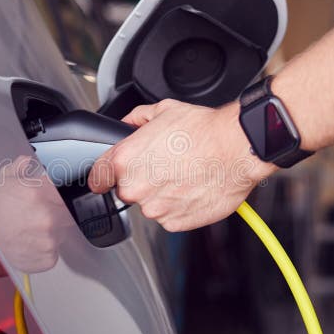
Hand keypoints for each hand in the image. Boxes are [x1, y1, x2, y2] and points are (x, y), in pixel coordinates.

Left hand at [88, 99, 275, 230]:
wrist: (236, 150)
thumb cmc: (204, 131)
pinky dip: (178, 206)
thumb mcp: (163, 111)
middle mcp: (136, 187)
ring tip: (183, 175)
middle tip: (164, 166)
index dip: (103, 176)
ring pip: (149, 204)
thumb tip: (127, 124)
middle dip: (140, 180)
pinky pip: (169, 217)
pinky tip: (191, 188)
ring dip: (161, 194)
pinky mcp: (174, 222)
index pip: (97, 177)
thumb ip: (136, 119)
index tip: (107, 178)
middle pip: (126, 190)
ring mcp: (155, 208)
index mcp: (125, 161)